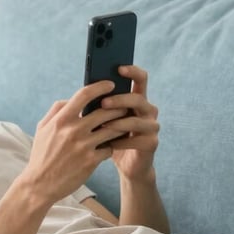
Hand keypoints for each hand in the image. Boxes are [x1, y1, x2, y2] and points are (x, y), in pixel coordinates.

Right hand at [25, 80, 130, 202]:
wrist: (40, 184)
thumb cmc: (41, 154)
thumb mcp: (42, 128)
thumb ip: (57, 110)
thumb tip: (72, 99)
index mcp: (61, 120)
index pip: (84, 94)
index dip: (100, 87)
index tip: (110, 84)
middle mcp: (73, 131)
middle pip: (104, 111)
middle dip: (118, 106)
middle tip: (125, 105)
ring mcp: (83, 146)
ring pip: (111, 129)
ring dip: (120, 125)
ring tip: (123, 124)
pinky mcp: (91, 161)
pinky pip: (109, 148)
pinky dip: (111, 146)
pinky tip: (110, 146)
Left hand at [91, 65, 159, 182]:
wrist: (126, 165)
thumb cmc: (110, 138)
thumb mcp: (103, 119)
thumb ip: (98, 105)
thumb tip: (81, 91)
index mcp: (137, 100)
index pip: (140, 79)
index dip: (132, 71)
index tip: (118, 68)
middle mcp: (149, 110)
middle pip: (138, 98)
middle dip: (120, 99)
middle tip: (103, 102)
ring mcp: (152, 127)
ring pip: (137, 120)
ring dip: (118, 122)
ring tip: (102, 126)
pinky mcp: (152, 143)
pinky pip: (137, 140)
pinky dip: (120, 141)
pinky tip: (108, 144)